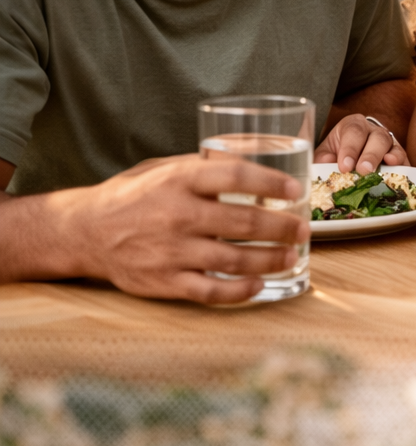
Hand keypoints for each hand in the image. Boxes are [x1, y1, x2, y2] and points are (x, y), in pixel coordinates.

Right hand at [61, 154, 309, 303]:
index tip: (295, 189)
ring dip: (271, 259)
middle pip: (244, 222)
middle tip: (303, 229)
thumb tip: (257, 154)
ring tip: (292, 256)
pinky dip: (240, 290)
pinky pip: (210, 291)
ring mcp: (170, 252)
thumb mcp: (165, 168)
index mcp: (178, 180)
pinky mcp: (163, 282)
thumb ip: (206, 166)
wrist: (83, 231)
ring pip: (234, 259)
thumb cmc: (134, 195)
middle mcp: (176, 215)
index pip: (235, 175)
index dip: (271, 182)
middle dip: (282, 227)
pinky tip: (259, 284)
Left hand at [316, 113, 405, 173]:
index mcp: (353, 125)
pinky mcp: (399, 156)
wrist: (350, 159)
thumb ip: (322, 159)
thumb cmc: (336, 156)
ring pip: (392, 146)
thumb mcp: (325, 154)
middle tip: (363, 171)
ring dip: (387, 159)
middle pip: (377, 137)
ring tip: (381, 172)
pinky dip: (402, 165)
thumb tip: (326, 164)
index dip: (350, 148)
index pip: (353, 131)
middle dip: (370, 155)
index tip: (345, 166)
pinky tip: (398, 171)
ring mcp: (389, 143)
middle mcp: (373, 130)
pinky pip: (404, 158)